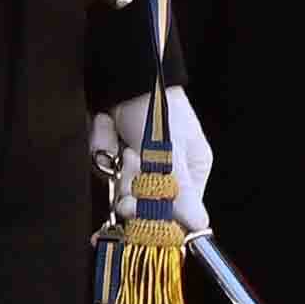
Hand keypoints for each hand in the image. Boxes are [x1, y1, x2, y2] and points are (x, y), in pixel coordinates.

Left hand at [90, 86, 213, 233]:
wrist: (124, 78)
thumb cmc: (156, 107)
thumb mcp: (170, 151)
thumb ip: (180, 189)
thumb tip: (200, 225)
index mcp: (192, 172)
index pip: (178, 212)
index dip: (156, 218)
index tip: (137, 212)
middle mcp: (168, 173)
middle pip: (145, 206)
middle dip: (132, 188)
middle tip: (128, 169)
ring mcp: (141, 166)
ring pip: (122, 190)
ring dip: (118, 169)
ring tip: (124, 145)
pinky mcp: (118, 159)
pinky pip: (106, 172)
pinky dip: (104, 154)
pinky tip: (111, 134)